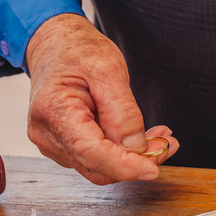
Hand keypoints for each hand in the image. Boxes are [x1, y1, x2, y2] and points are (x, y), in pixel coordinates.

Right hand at [25, 13, 179, 183]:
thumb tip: (136, 147)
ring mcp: (53, 142)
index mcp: (54, 110)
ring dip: (132, 157)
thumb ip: (123, 111)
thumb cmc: (77, 51)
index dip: (125, 166)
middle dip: (136, 162)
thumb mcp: (108, 69)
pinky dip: (121, 152)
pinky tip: (139, 137)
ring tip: (159, 136)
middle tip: (167, 143)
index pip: (91, 153)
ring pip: (99, 166)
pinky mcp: (63, 145)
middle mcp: (47, 133)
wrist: (55, 46)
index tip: (153, 169)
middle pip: (97, 167)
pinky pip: (95, 158)